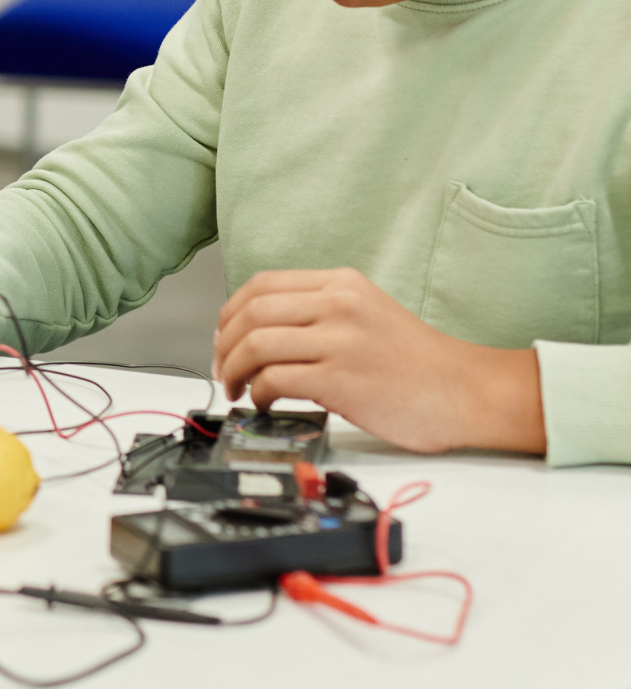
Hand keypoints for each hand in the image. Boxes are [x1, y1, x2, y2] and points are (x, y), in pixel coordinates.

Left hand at [212, 266, 545, 454]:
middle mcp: (339, 304)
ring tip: (236, 389)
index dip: (230, 312)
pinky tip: (264, 404)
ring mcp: (340, 340)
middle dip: (224, 344)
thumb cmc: (417, 362)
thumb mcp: (367, 313)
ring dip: (234, 370)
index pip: (262, 284)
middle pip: (251, 313)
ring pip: (256, 344)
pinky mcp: (341, 379)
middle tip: (222, 369)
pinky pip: (275, 380)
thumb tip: (260, 334)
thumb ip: (319, 312)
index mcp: (341, 284)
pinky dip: (258, 393)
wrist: (465, 391)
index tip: (222, 336)